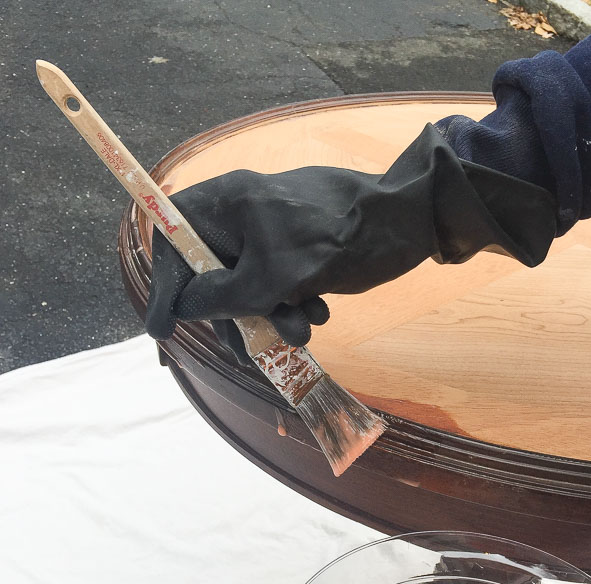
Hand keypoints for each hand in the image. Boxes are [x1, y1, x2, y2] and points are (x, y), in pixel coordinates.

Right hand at [144, 125, 555, 352]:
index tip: (162, 331)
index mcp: (225, 204)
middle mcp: (241, 216)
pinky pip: (279, 288)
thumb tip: (185, 308)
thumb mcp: (272, 277)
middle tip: (245, 352)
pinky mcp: (299, 251)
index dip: (167, 290)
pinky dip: (294, 306)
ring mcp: (271, 234)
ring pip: (251, 290)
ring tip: (302, 330)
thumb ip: (222, 296)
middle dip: (236, 317)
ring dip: (272, 319)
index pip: (173, 244)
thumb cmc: (338, 239)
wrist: (406, 221)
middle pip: (213, 277)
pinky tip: (319, 311)